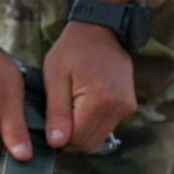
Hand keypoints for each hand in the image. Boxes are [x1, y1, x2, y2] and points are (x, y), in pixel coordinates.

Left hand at [41, 21, 135, 152]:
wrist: (102, 30)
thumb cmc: (73, 50)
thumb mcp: (55, 77)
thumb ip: (57, 112)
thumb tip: (56, 143)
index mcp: (100, 101)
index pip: (77, 140)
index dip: (58, 139)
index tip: (44, 126)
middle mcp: (119, 108)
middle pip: (89, 143)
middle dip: (68, 139)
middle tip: (52, 120)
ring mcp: (127, 108)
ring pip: (98, 138)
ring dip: (80, 132)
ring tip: (65, 110)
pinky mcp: (128, 106)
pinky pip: (106, 126)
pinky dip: (90, 124)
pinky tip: (78, 108)